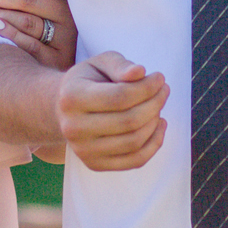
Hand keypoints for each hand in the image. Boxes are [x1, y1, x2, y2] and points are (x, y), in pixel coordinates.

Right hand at [57, 50, 168, 170]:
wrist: (64, 108)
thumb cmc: (89, 81)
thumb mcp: (101, 63)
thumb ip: (120, 65)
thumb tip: (139, 72)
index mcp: (72, 97)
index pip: (120, 96)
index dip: (147, 88)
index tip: (159, 78)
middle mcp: (73, 128)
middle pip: (129, 121)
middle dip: (155, 104)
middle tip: (164, 91)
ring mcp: (83, 150)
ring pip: (134, 142)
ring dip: (155, 122)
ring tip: (158, 106)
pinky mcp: (94, 164)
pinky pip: (135, 161)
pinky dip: (154, 144)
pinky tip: (159, 125)